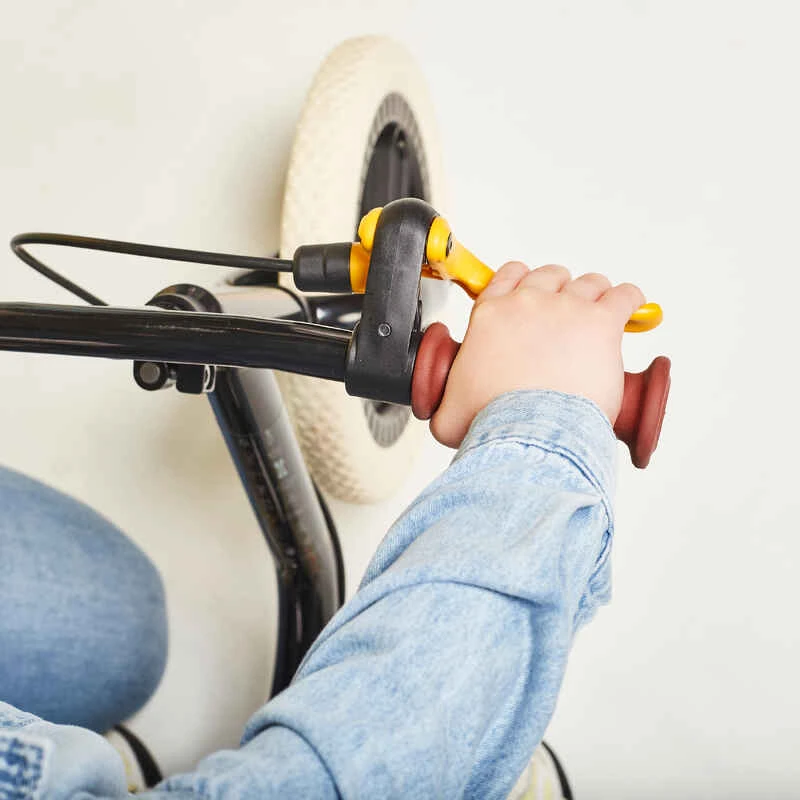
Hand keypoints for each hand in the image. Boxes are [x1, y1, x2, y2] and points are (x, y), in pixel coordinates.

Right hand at [430, 262, 645, 447]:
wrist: (526, 433)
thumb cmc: (492, 422)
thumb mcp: (449, 412)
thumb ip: (446, 403)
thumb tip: (443, 411)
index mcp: (491, 316)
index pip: (509, 276)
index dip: (524, 282)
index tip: (532, 295)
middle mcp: (528, 304)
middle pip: (551, 276)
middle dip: (560, 291)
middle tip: (566, 315)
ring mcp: (566, 309)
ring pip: (589, 283)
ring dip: (595, 295)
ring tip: (600, 312)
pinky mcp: (601, 323)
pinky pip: (624, 295)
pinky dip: (630, 299)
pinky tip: (631, 308)